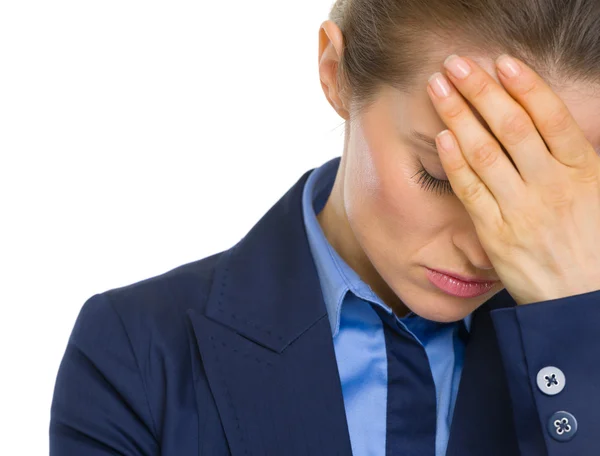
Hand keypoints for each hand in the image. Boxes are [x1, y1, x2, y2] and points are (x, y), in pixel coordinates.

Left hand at [426, 54, 599, 304]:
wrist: (584, 302)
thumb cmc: (596, 246)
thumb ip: (578, 160)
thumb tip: (555, 127)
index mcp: (585, 171)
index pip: (550, 117)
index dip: (525, 86)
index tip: (502, 61)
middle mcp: (552, 185)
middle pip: (510, 126)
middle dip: (480, 90)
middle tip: (455, 64)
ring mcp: (522, 209)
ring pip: (485, 152)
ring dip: (458, 115)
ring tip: (438, 88)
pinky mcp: (496, 233)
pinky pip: (472, 191)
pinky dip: (455, 162)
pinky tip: (442, 137)